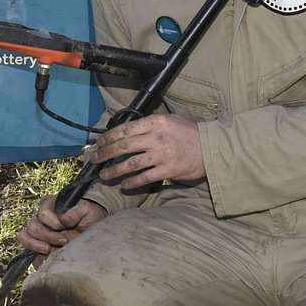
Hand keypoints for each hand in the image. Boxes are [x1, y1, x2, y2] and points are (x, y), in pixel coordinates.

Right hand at [17, 196, 104, 255]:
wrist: (93, 231)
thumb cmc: (89, 217)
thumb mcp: (88, 211)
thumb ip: (76, 212)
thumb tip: (64, 219)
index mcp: (50, 205)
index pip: (42, 213)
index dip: (52, 221)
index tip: (64, 226)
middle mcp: (40, 218)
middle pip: (32, 226)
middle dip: (48, 235)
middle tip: (63, 240)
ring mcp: (37, 231)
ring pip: (25, 235)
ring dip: (37, 244)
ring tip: (51, 249)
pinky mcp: (36, 244)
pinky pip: (26, 246)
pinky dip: (33, 250)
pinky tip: (46, 255)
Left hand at [89, 115, 205, 188]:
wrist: (212, 148)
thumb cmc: (189, 133)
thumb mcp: (170, 120)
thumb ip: (149, 125)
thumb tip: (127, 132)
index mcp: (155, 122)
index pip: (124, 129)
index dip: (108, 137)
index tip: (98, 143)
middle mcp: (156, 138)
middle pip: (123, 146)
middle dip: (104, 153)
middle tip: (94, 159)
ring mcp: (161, 155)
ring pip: (130, 164)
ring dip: (114, 171)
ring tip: (104, 175)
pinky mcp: (168, 171)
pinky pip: (144, 178)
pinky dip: (132, 182)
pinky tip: (124, 185)